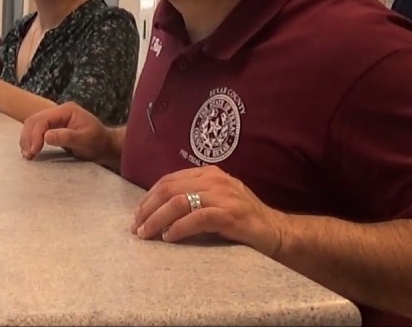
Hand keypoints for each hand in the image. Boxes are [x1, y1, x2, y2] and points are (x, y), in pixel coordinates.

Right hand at [19, 102, 113, 163]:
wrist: (105, 146)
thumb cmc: (98, 143)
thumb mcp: (85, 140)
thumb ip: (66, 137)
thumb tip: (46, 136)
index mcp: (67, 110)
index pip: (44, 119)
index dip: (36, 134)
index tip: (34, 151)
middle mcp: (59, 112)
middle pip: (34, 120)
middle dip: (28, 137)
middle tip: (28, 155)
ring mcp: (55, 119)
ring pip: (33, 125)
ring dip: (27, 139)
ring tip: (27, 155)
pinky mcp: (52, 128)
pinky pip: (36, 131)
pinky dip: (30, 140)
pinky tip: (30, 151)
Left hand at [130, 165, 284, 255]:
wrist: (276, 232)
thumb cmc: (242, 220)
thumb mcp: (215, 202)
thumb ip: (192, 199)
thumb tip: (156, 211)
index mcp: (208, 173)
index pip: (169, 180)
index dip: (148, 197)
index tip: (137, 215)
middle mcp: (214, 179)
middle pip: (169, 190)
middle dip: (148, 209)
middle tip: (136, 228)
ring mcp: (223, 195)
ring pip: (178, 202)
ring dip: (157, 219)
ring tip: (146, 234)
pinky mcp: (230, 214)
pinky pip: (196, 218)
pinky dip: (178, 228)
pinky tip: (169, 238)